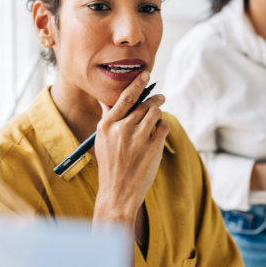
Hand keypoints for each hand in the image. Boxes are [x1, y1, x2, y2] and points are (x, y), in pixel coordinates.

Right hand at [93, 71, 169, 224]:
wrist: (117, 192)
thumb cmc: (110, 165)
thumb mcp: (102, 140)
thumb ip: (107, 119)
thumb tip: (106, 99)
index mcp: (107, 125)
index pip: (125, 97)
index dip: (137, 83)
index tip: (146, 74)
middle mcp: (122, 128)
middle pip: (143, 104)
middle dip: (154, 99)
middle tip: (161, 97)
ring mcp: (138, 138)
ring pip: (155, 112)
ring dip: (159, 111)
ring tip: (159, 114)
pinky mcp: (153, 148)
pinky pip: (163, 127)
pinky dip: (163, 126)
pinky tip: (159, 131)